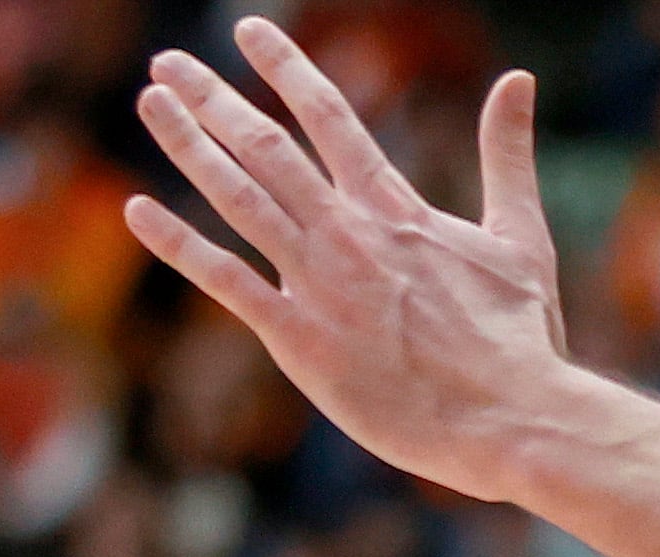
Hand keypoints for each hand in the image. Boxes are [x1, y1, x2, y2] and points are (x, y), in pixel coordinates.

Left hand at [126, 25, 579, 502]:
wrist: (511, 416)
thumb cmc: (521, 339)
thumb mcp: (521, 235)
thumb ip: (507, 154)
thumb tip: (519, 80)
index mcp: (396, 208)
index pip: (328, 117)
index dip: (283, 68)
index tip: (246, 31)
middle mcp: (349, 233)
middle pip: (267, 146)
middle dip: (212, 98)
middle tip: (167, 62)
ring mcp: (320, 284)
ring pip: (239, 197)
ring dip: (188, 146)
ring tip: (151, 103)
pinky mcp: (299, 341)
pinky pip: (225, 283)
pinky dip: (179, 244)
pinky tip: (138, 210)